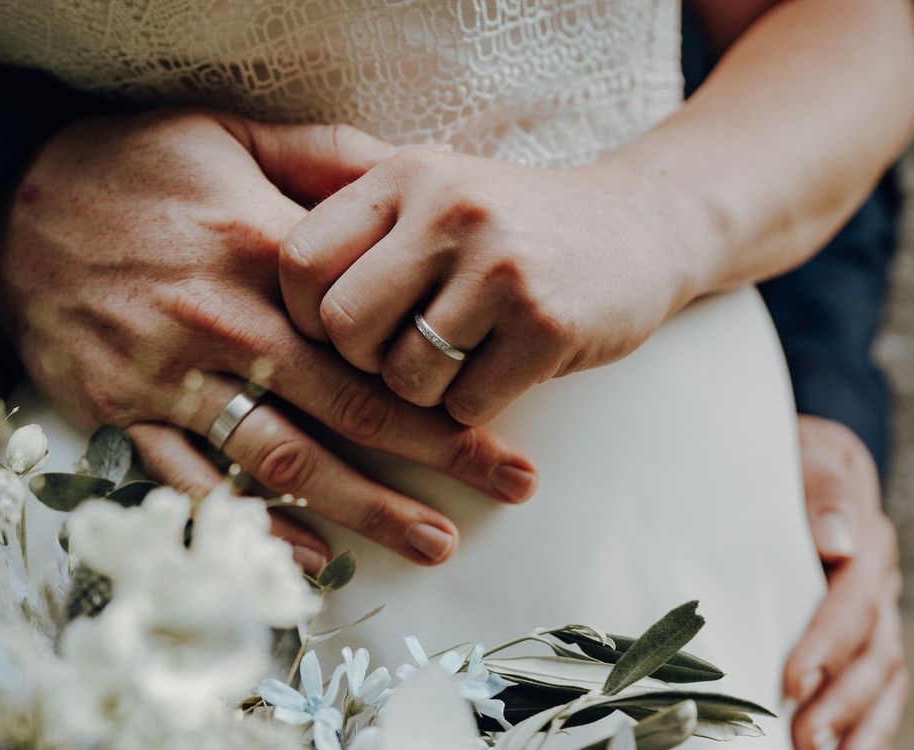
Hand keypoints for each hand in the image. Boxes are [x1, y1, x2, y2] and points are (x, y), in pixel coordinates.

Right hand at [0, 111, 537, 572]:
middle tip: (508, 489)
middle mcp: (229, 324)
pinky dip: (250, 524)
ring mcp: (175, 377)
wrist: (8, 201)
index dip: (452, 385)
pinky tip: (308, 557)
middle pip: (353, 408)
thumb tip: (415, 170)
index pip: (381, 337)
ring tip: (433, 542)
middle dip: (439, 455)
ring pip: (285, 456)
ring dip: (364, 508)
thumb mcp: (229, 136)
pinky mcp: (126, 413)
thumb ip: (327, 158)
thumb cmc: (132, 170)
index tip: (508, 419)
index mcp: (267, 256)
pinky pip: (194, 482)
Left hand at [276, 148, 694, 424]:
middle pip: (342, 329)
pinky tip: (503, 372)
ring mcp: (500, 269)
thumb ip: (363, 226)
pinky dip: (474, 408)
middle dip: (362, 366)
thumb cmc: (518, 229)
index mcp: (404, 178)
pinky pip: (466, 405)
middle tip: (400, 358)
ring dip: (425, 393)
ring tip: (462, 360)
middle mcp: (447, 212)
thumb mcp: (439, 194)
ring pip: (404, 379)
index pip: (298, 261)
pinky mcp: (546, 326)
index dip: (300, 318)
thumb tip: (272, 301)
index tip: (336, 336)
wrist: (641, 228)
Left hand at [784, 415, 907, 749]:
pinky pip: (879, 691)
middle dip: (842, 704)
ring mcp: (874, 616)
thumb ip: (822, 489)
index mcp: (867, 544)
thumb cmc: (793, 460)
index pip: (852, 603)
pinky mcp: (859, 638)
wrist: (804, 462)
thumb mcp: (808, 454)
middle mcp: (878, 586)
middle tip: (805, 745)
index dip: (826, 645)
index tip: (792, 682)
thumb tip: (838, 542)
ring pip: (884, 681)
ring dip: (866, 732)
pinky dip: (877, 736)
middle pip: (874, 654)